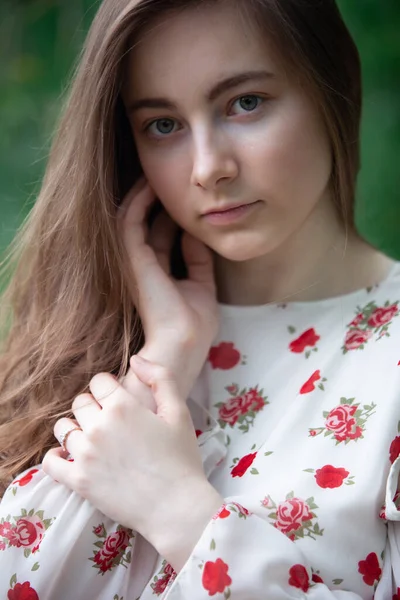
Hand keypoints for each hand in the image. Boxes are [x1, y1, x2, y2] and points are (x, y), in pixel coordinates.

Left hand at [44, 356, 222, 571]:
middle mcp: (99, 426)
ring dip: (75, 428)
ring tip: (91, 438)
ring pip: (63, 428)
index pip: (99, 381)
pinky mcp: (78, 480)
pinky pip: (50, 461)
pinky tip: (69, 456)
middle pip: (80, 402)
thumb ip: (160, 378)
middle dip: (93, 406)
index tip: (117, 399)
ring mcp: (85, 454)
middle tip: (109, 421)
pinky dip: (56, 456)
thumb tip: (136, 357)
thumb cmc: (181, 458)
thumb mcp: (179, 411)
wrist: (176, 507)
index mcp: (123, 407)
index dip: (109, 387)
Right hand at [118, 178, 218, 399]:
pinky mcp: (132, 259)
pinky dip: (138, 202)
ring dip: (141, 196)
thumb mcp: (202, 285)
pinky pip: (130, 222)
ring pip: (131, 219)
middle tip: (168, 177)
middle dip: (155, 200)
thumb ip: (198, 259)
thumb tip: (196, 233)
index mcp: (159, 274)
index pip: (159, 236)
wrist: (184, 343)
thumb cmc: (194, 323)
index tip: (182, 194)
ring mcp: (135, 262)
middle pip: (146, 224)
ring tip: (154, 174)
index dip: (169, 214)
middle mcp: (143, 266)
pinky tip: (150, 186)